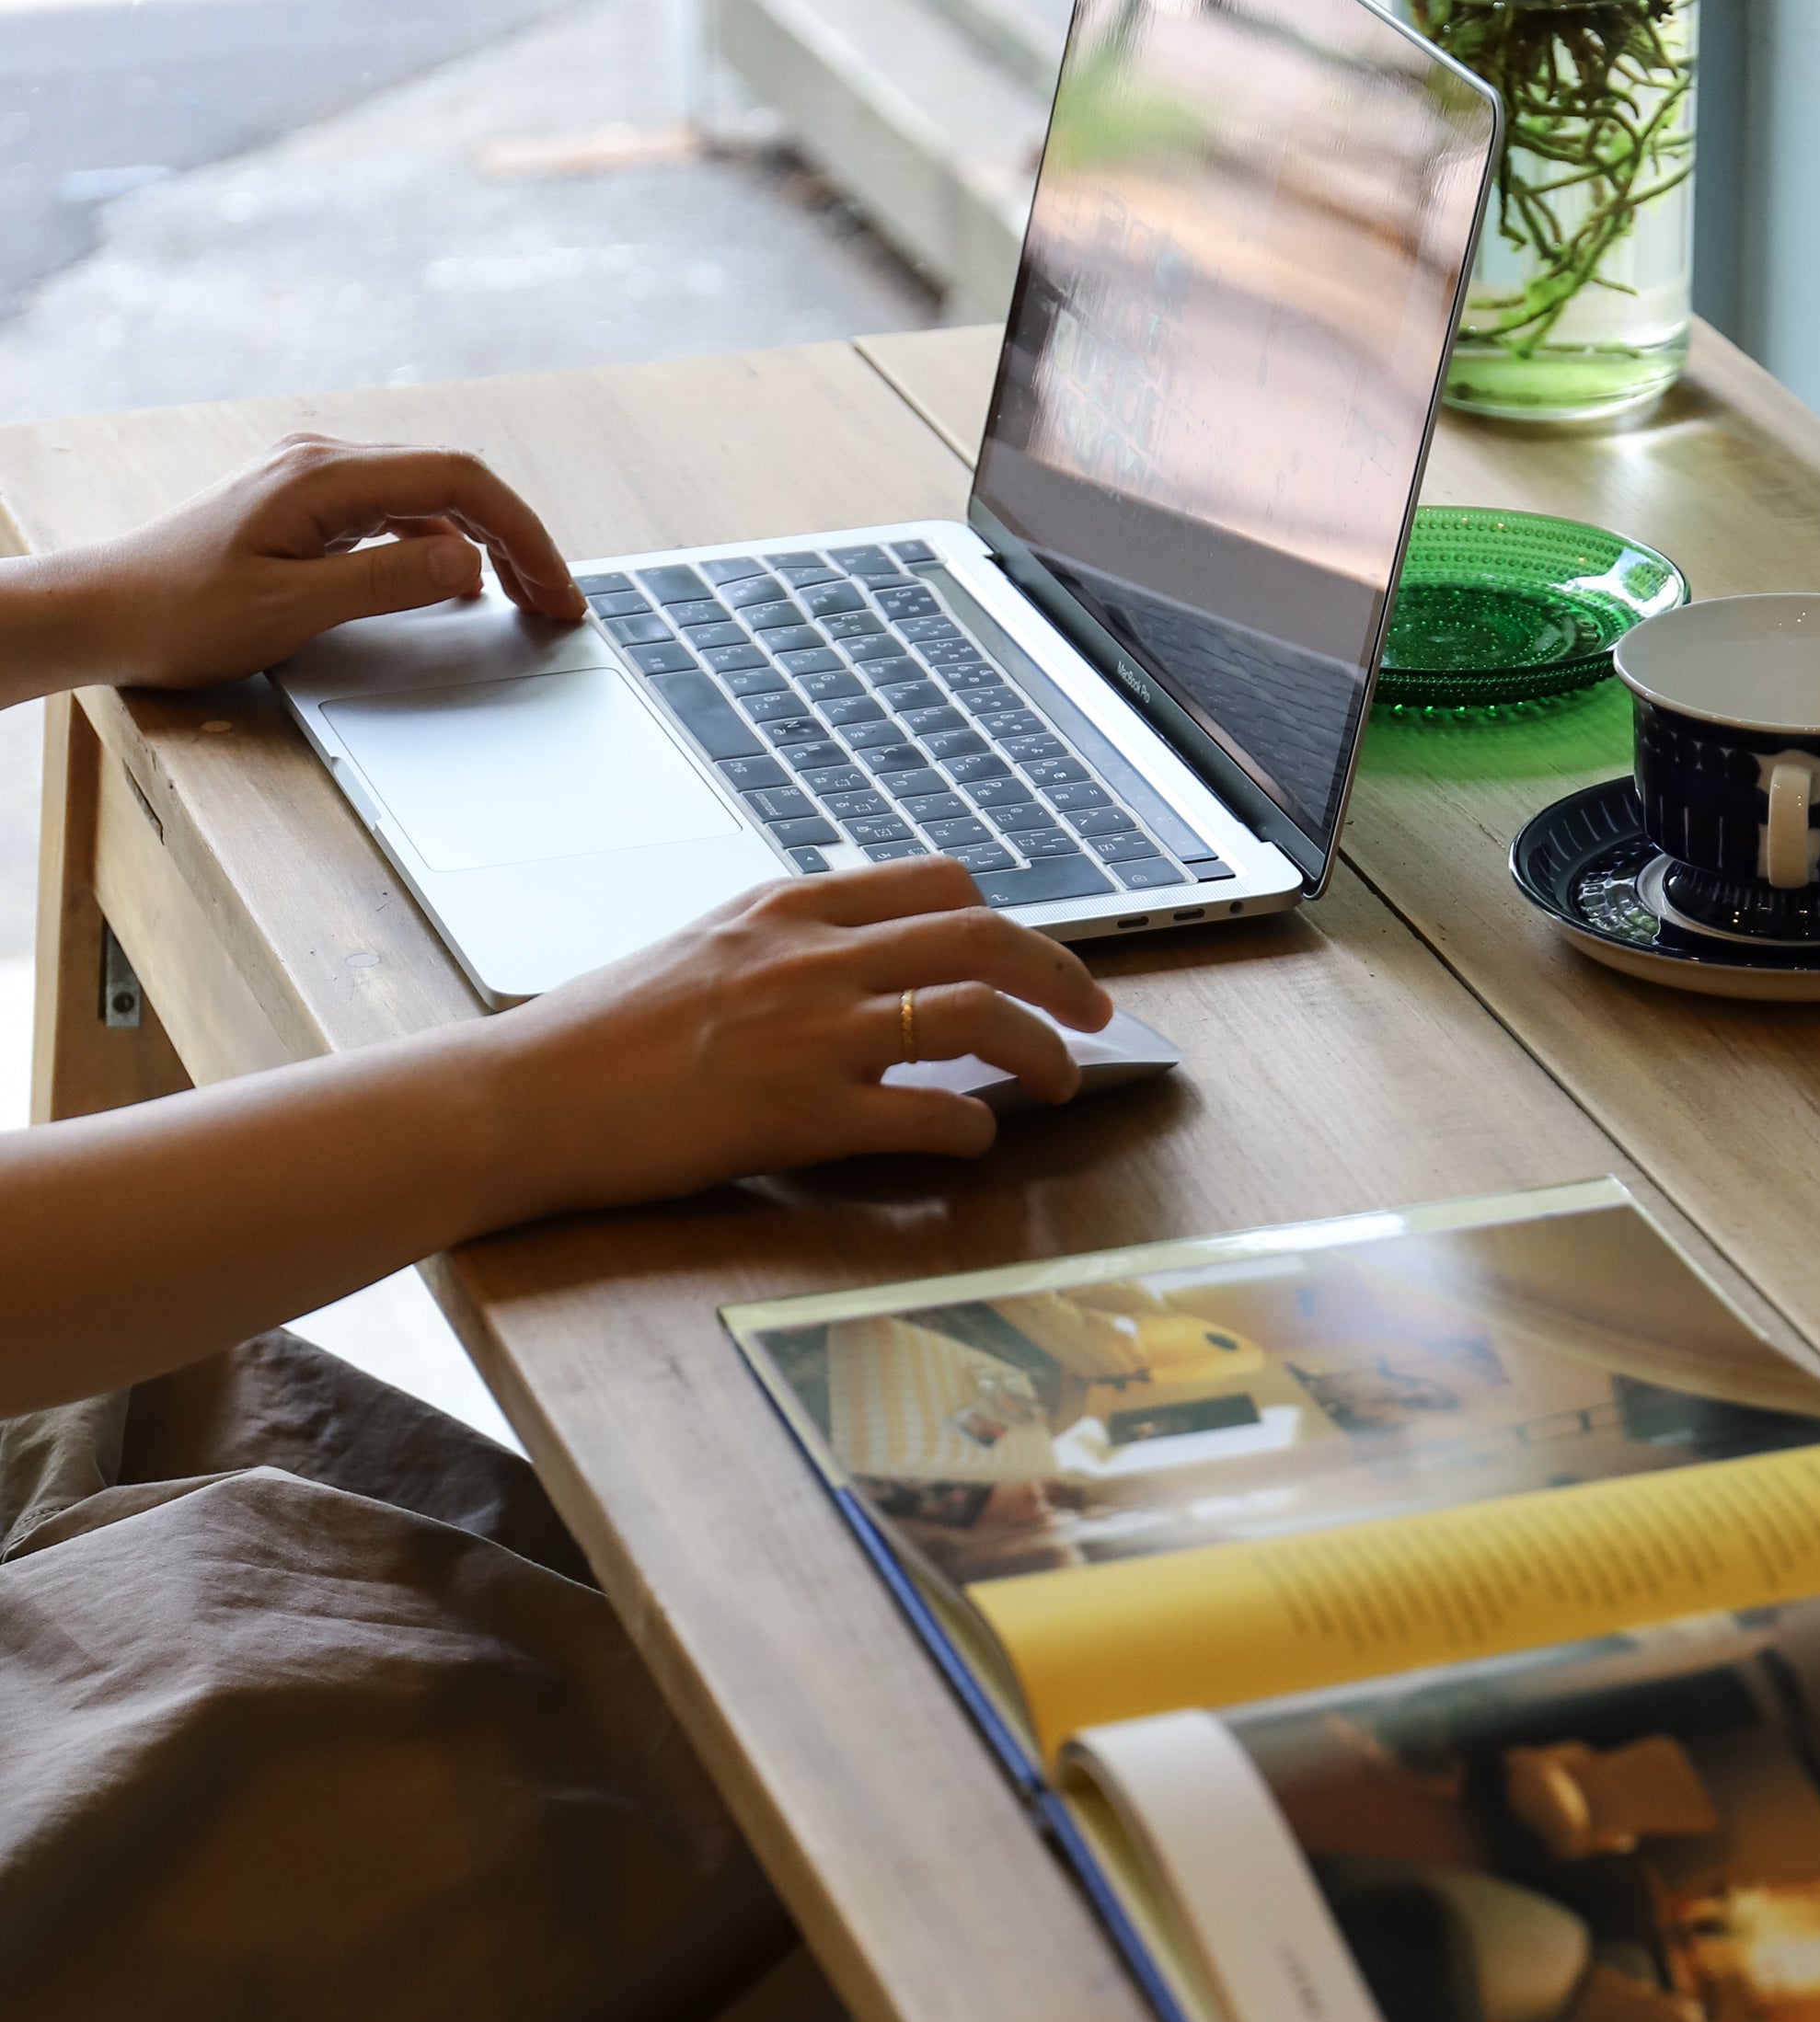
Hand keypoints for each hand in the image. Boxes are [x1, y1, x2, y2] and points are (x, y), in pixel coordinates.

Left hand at [30, 433, 587, 692]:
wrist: (101, 611)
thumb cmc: (180, 613)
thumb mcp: (293, 609)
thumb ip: (388, 580)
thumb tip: (470, 562)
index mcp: (324, 476)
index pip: (458, 480)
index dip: (523, 532)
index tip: (556, 588)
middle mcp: (322, 463)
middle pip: (452, 484)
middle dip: (517, 540)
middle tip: (559, 603)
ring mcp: (312, 481)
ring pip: (427, 499)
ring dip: (485, 544)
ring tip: (523, 598)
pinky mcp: (303, 507)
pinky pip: (394, 515)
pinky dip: (440, 547)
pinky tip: (456, 586)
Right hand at [486, 859, 1118, 1203]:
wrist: (520, 1096)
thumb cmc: (594, 1035)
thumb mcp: (696, 951)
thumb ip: (780, 947)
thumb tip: (854, 964)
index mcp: (783, 908)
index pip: (936, 884)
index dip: (1006, 919)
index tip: (1030, 954)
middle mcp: (807, 955)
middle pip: (981, 935)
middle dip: (1060, 972)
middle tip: (1097, 1011)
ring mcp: (808, 1033)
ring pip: (974, 1013)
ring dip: (1042, 1047)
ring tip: (1065, 1078)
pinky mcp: (799, 1114)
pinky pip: (927, 1112)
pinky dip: (974, 1126)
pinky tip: (978, 1138)